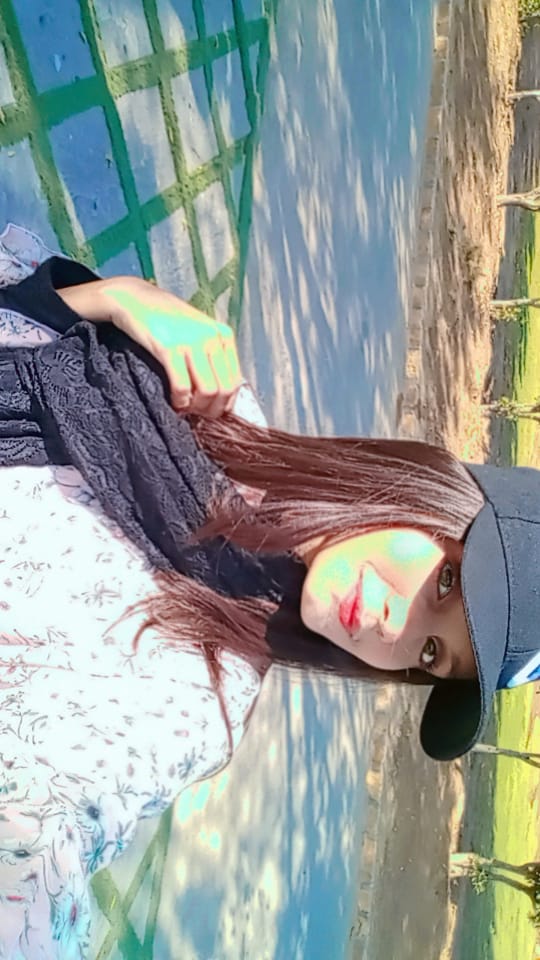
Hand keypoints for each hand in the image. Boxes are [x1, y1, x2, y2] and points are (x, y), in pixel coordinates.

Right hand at [57, 275, 242, 416]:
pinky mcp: (169, 347)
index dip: (224, 403)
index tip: (209, 410)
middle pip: (224, 389)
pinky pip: (182, 386)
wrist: (134, 299)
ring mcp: (192, 341)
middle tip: (196, 415)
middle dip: (211, 409)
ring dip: (196, 408)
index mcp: (223, 334)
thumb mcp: (198, 332)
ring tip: (184, 408)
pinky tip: (173, 402)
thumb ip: (212, 355)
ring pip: (207, 391)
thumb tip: (221, 393)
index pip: (235, 381)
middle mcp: (212, 337)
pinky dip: (179, 401)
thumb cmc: (165, 319)